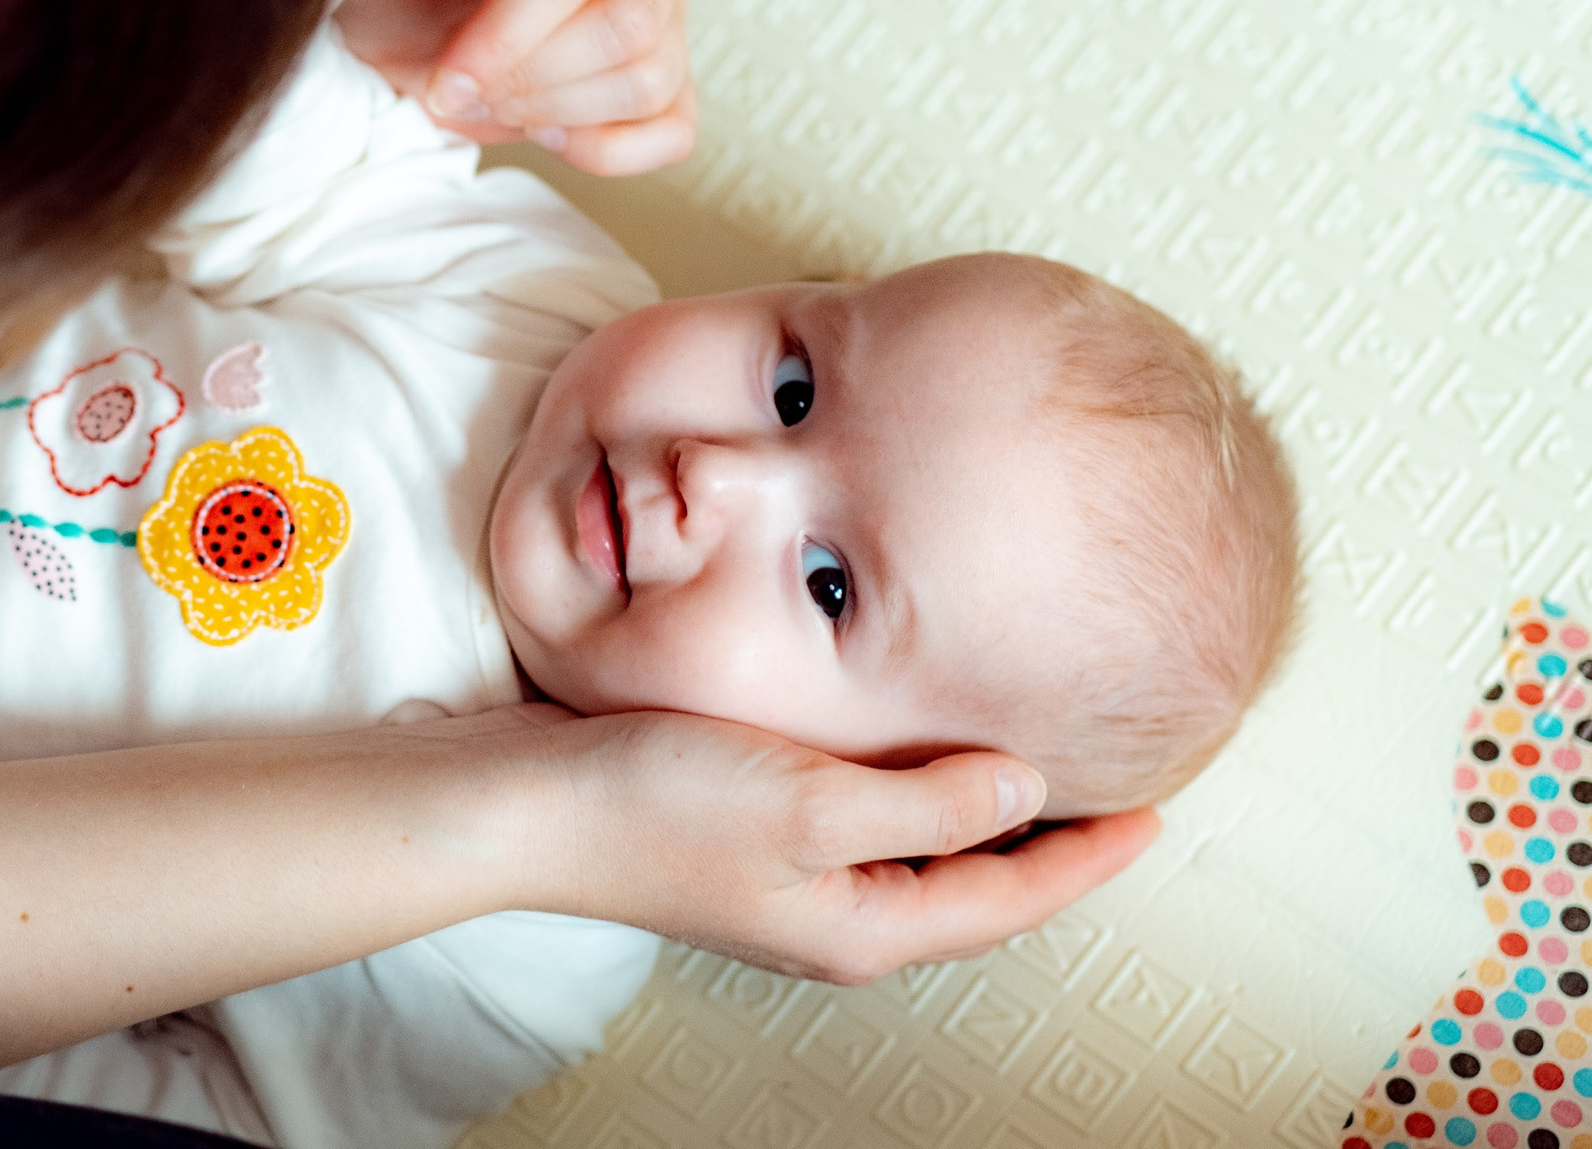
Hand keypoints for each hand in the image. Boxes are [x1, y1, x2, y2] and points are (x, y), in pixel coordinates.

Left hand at [336, 0, 695, 175]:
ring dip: (554, 113)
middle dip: (531, 77)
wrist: (412, 2)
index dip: (506, 34)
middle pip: (629, 21)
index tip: (444, 80)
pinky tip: (542, 129)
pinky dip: (604, 150)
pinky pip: (672, 130)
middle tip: (458, 89)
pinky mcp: (672, 67)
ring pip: (650, 79)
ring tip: (489, 97)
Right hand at [533, 709, 1159, 981]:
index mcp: (862, 924)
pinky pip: (861, 823)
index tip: (1151, 816)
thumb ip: (928, 799)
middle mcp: (831, 916)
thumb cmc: (651, 806)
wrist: (522, 807)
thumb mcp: (811, 799)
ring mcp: (785, 882)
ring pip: (917, 856)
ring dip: (975, 817)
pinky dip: (907, 792)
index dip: (1088, 859)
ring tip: (1028, 768)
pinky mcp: (745, 838)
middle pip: (972, 887)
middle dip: (1045, 848)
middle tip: (1108, 794)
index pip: (1010, 899)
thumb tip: (1022, 791)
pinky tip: (902, 748)